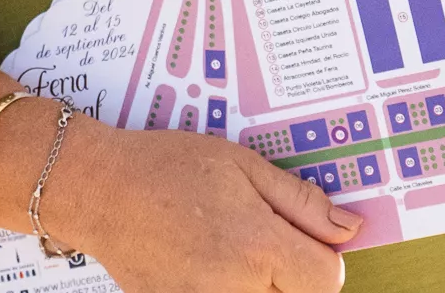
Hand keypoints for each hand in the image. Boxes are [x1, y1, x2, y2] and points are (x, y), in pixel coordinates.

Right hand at [44, 116, 357, 291]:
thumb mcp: (240, 164)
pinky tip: (198, 264)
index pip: (327, 278)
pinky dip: (220, 288)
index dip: (320, 255)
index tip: (299, 237)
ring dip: (256, 284)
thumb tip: (349, 229)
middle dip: (287, 272)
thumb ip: (300, 201)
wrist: (95, 189)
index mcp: (259, 246)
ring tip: (224, 250)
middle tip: (253, 238)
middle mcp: (237, 289)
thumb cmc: (164, 168)